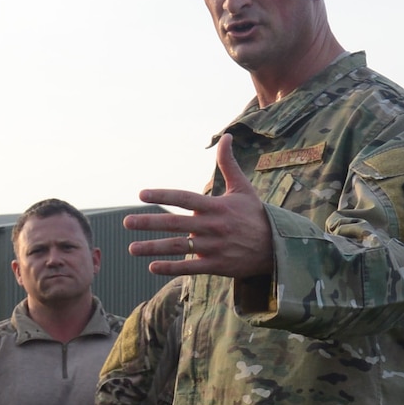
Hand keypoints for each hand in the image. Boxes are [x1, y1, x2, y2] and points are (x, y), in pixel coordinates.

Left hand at [124, 135, 274, 277]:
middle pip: (176, 224)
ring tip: (132, 248)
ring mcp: (215, 247)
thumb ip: (228, 164)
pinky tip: (153, 267)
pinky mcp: (218, 265)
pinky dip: (172, 268)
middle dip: (150, 223)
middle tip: (127, 222)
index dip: (163, 196)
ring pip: (180, 247)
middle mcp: (213, 226)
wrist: (277, 247)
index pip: (185, 199)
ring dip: (154, 248)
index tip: (142, 195)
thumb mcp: (243, 188)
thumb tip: (227, 136)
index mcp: (217, 206)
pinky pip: (191, 268)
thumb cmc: (255, 215)